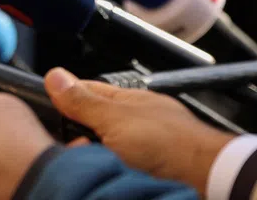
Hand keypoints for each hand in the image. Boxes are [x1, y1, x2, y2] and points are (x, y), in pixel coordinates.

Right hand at [45, 68, 232, 195]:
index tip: (47, 112)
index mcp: (128, 102)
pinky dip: (110, 172)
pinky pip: (118, 168)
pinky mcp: (149, 172)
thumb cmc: (171, 145)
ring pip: (106, 151)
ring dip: (95, 159)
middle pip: (95, 126)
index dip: (65, 100)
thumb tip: (55, 76)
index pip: (87, 92)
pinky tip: (106, 177)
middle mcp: (137, 123)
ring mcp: (146, 149)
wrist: (209, 180)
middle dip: (80, 138)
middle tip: (74, 149)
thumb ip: (84, 102)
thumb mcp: (115, 121)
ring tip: (90, 166)